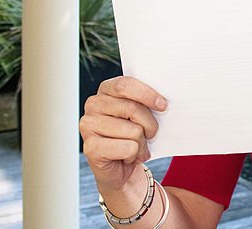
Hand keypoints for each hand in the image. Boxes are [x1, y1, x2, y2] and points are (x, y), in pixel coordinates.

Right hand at [79, 76, 167, 190]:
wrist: (119, 168)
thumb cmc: (132, 135)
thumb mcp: (140, 114)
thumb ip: (146, 102)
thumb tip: (163, 101)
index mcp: (105, 90)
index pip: (125, 84)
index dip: (146, 94)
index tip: (163, 105)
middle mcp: (93, 105)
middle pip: (132, 108)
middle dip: (149, 124)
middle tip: (151, 134)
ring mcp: (88, 126)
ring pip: (133, 130)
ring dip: (141, 143)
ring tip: (136, 147)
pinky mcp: (90, 147)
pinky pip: (127, 148)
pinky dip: (133, 155)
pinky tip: (127, 157)